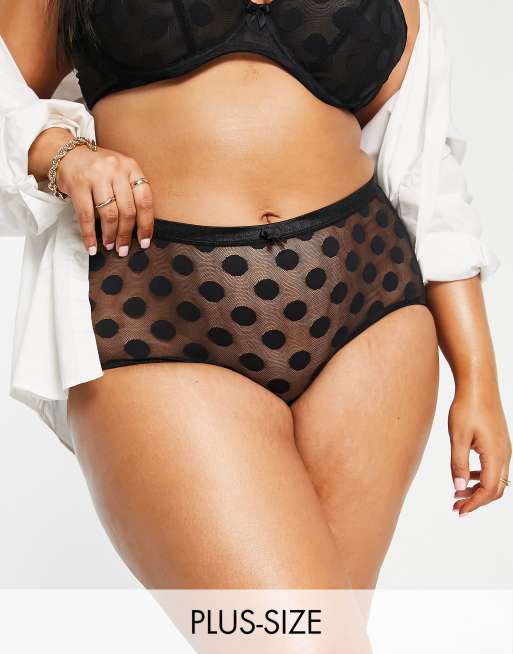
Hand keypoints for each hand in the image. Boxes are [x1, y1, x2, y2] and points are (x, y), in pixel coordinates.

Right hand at [56, 144, 153, 255]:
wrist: (67, 153)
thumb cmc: (99, 170)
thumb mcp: (120, 173)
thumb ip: (131, 193)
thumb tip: (139, 229)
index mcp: (131, 167)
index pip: (145, 200)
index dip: (146, 224)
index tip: (145, 241)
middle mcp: (116, 170)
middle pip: (127, 210)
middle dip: (126, 234)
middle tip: (123, 249)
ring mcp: (96, 176)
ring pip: (109, 214)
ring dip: (110, 235)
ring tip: (110, 245)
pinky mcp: (78, 184)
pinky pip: (86, 216)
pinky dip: (89, 235)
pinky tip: (92, 246)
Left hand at [449, 383, 510, 515]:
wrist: (479, 385)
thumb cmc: (467, 408)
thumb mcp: (458, 437)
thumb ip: (458, 464)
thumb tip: (459, 489)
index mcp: (495, 455)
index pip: (489, 490)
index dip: (474, 504)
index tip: (458, 511)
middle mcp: (504, 454)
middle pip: (496, 489)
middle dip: (477, 501)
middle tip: (456, 506)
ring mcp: (504, 448)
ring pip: (496, 479)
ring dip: (478, 489)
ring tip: (458, 493)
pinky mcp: (499, 442)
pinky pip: (495, 468)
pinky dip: (482, 477)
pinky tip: (466, 475)